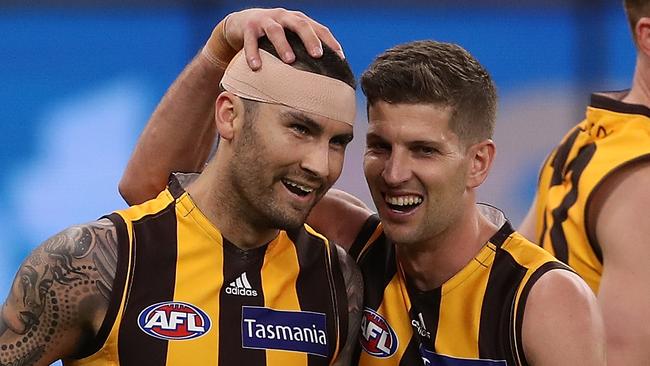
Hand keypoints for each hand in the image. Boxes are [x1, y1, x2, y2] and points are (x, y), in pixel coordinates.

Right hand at [224, 8, 344, 68]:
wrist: (242, 22)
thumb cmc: (272, 35)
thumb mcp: (290, 37)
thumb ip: (304, 49)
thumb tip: (326, 74)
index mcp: (298, 20)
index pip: (318, 28)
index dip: (330, 41)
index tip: (340, 58)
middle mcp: (284, 17)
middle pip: (300, 24)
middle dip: (310, 39)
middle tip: (317, 55)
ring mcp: (265, 21)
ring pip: (276, 31)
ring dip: (283, 45)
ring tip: (290, 60)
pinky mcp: (248, 28)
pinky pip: (251, 41)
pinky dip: (253, 53)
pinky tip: (257, 67)